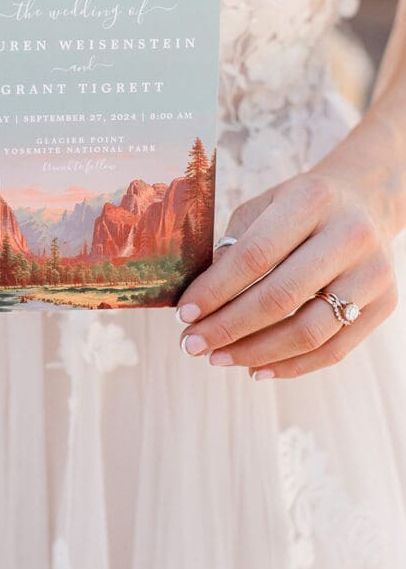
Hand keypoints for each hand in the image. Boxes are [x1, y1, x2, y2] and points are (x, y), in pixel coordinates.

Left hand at [176, 171, 398, 378]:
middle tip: (193, 344)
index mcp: (312, 200)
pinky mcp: (385, 304)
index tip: (184, 314)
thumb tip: (199, 303)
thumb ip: (233, 248)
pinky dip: (290, 366)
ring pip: (309, 332)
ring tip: (218, 358)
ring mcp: (373, 272)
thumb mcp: (262, 208)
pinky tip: (255, 368)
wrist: (364, 203)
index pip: (255, 255)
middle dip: (228, 327)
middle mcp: (350, 235)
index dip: (215, 290)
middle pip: (281, 297)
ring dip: (255, 353)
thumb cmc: (298, 208)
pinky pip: (333, 350)